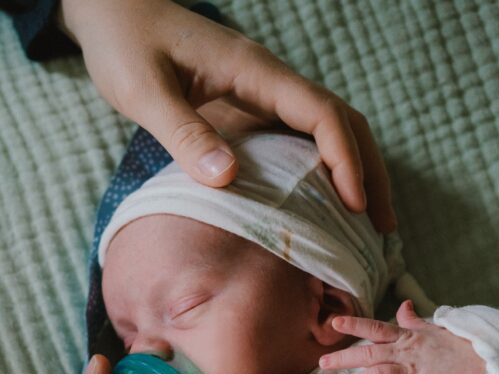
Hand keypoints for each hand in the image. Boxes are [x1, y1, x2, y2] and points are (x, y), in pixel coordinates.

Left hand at [59, 0, 395, 231]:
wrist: (115, 14)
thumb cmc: (126, 46)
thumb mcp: (144, 92)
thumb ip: (184, 134)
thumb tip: (229, 179)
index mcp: (254, 73)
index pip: (320, 113)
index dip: (344, 159)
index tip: (355, 204)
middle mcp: (269, 81)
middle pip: (342, 122)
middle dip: (370, 172)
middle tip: (382, 227)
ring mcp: (264, 94)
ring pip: (328, 130)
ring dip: (354, 172)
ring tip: (367, 225)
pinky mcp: (251, 109)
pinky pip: (301, 140)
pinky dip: (323, 172)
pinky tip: (324, 208)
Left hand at [320, 299, 486, 373]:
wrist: (482, 362)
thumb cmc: (456, 347)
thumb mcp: (433, 329)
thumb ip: (412, 321)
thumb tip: (402, 305)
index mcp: (406, 338)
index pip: (376, 328)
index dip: (354, 324)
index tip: (334, 322)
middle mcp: (406, 353)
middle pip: (369, 353)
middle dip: (344, 358)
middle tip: (322, 363)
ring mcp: (413, 372)